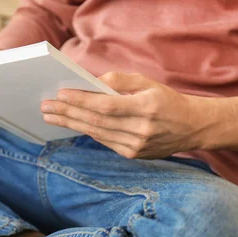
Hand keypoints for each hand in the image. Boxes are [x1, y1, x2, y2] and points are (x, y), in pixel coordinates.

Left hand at [41, 72, 237, 158]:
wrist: (192, 127)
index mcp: (146, 108)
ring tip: (51, 115)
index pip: (106, 106)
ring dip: (71, 124)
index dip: (81, 101)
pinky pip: (104, 141)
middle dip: (67, 113)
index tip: (59, 94)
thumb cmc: (167, 100)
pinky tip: (71, 123)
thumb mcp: (148, 83)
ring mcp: (137, 146)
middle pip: (96, 122)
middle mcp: (141, 130)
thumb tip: (92, 81)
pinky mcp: (133, 155)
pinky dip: (86, 131)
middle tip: (45, 106)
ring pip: (96, 133)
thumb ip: (120, 81)